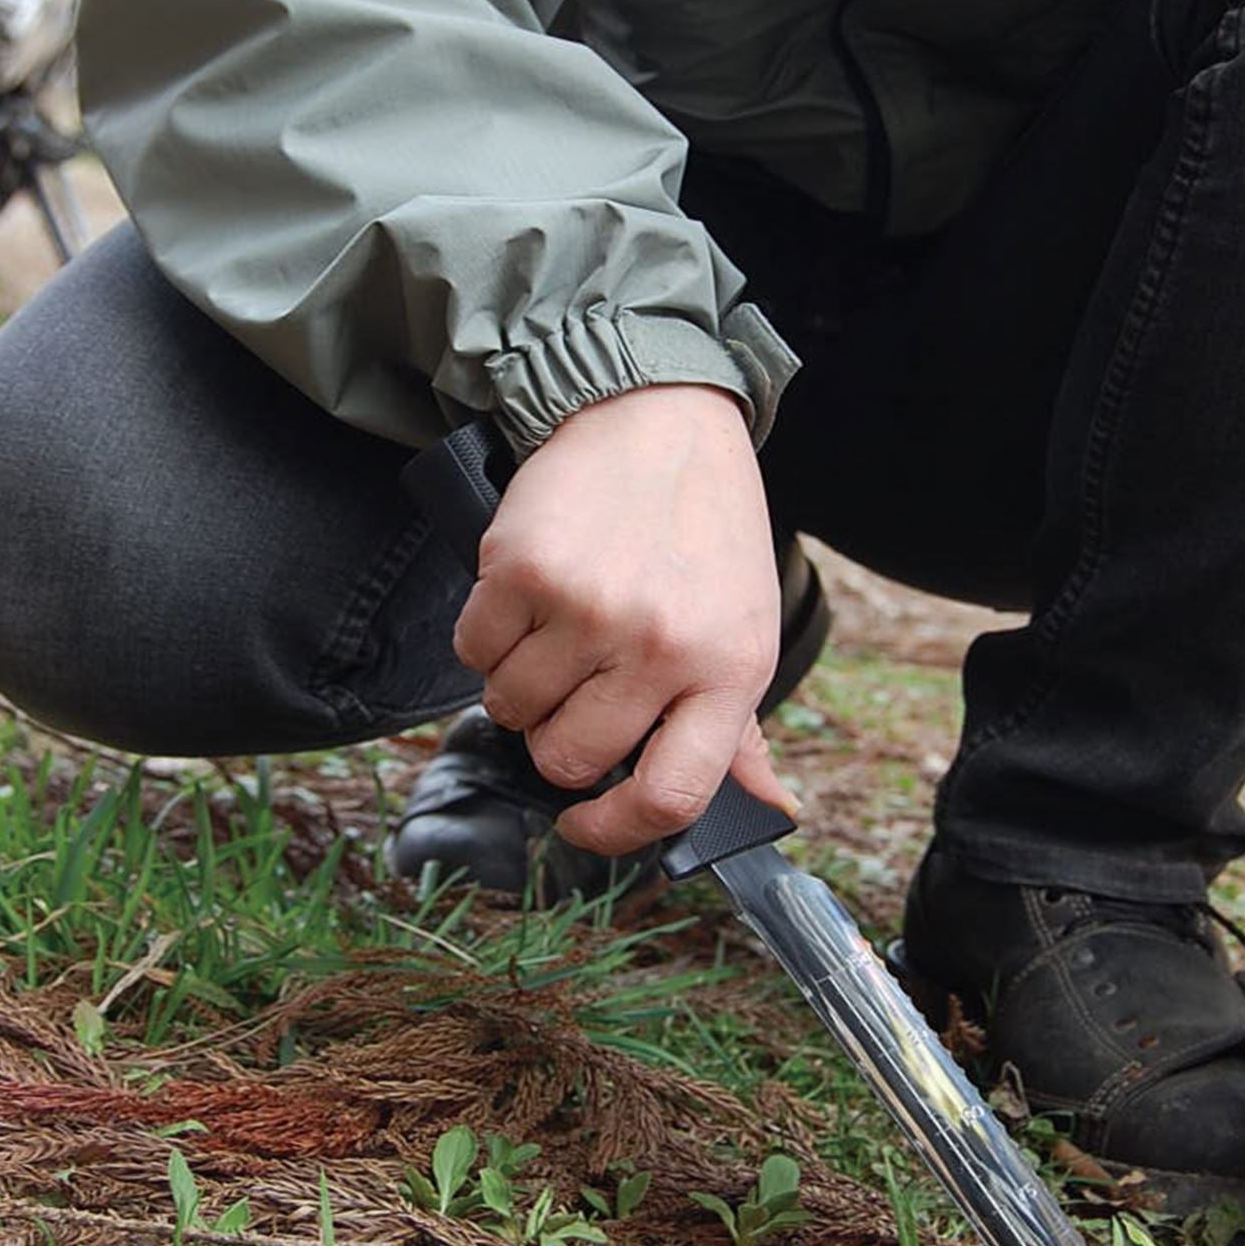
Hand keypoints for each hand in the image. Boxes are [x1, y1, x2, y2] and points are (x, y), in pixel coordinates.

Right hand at [451, 383, 797, 853]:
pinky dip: (485, 637)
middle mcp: (662, 644)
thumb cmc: (704, 532)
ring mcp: (590, 606)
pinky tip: (523, 601)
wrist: (656, 416)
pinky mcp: (524, 567)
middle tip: (572, 691)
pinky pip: (473, 650)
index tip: (583, 824)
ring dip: (518, 686)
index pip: (671, 795)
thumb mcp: (745, 628)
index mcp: (729, 669)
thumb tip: (771, 809)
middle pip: (568, 758)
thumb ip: (744, 730)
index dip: (616, 830)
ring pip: (511, 708)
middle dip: (555, 739)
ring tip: (552, 635)